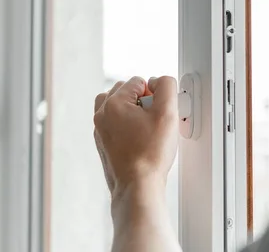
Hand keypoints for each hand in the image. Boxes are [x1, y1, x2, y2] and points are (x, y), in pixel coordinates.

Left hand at [93, 76, 178, 202]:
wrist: (138, 186)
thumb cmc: (150, 154)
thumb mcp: (167, 113)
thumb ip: (166, 87)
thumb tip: (160, 81)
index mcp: (113, 103)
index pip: (138, 81)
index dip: (154, 93)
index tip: (159, 111)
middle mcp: (101, 115)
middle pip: (124, 91)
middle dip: (142, 100)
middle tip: (154, 119)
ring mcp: (100, 131)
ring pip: (117, 107)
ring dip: (133, 111)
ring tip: (147, 127)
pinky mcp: (103, 144)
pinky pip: (115, 125)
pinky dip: (127, 126)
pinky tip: (141, 140)